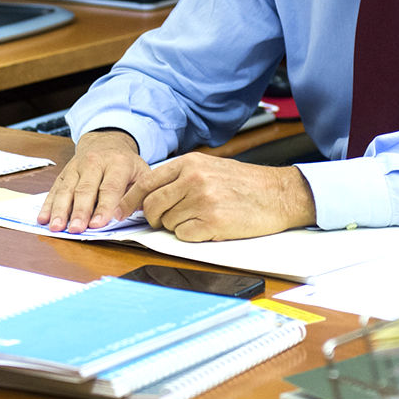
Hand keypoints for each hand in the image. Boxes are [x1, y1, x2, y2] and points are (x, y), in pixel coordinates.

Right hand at [37, 130, 148, 232]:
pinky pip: (55, 189)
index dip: (104, 207)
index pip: (110, 187)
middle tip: (76, 229)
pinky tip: (43, 219)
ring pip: (66, 190)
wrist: (107, 141)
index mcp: (118, 163)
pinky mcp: (64, 173)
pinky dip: (48, 205)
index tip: (98, 225)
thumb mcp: (141, 174)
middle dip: (80, 211)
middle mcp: (94, 163)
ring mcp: (76, 167)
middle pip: (85, 189)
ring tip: (56, 228)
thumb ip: (137, 195)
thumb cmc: (125, 164)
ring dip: (60, 210)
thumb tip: (126, 216)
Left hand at [118, 153, 315, 241]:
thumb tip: (149, 195)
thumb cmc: (245, 182)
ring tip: (202, 218)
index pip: (146, 183)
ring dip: (179, 226)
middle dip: (155, 218)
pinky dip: (193, 236)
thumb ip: (180, 177)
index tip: (119, 212)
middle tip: (169, 219)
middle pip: (152, 206)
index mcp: (190, 163)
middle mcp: (193, 179)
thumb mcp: (210, 167)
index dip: (130, 201)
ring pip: (168, 223)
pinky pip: (184, 236)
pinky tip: (210, 228)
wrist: (279, 194)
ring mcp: (202, 201)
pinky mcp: (213, 223)